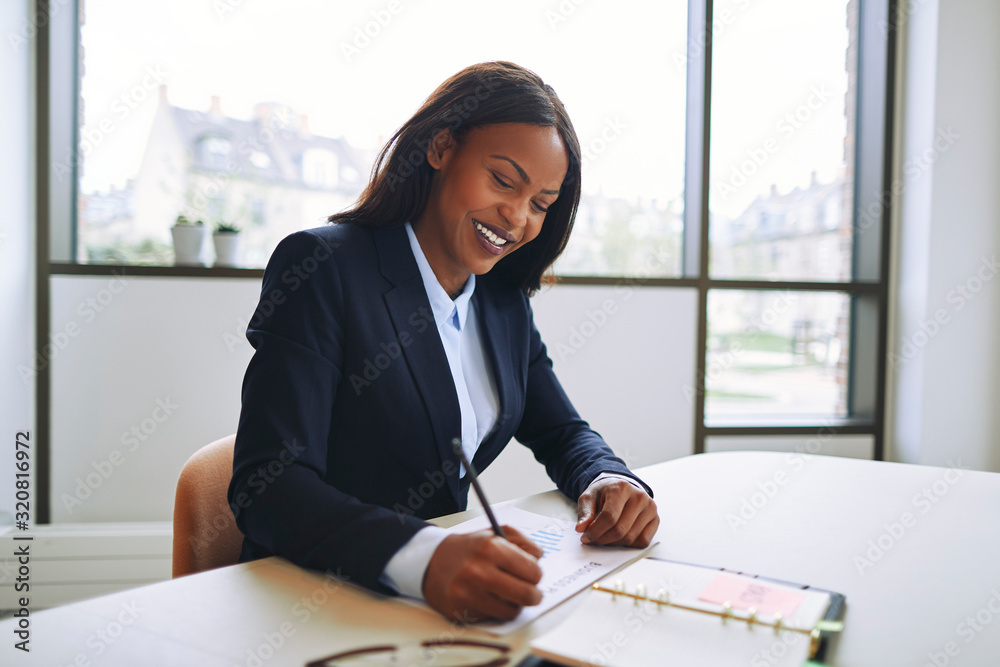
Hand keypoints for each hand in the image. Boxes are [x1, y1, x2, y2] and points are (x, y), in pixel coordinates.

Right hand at [422, 525, 544, 622]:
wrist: (431, 562)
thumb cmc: (468, 549)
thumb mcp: (494, 533)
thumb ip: (522, 541)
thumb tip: (539, 557)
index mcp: (489, 547)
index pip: (532, 571)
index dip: (536, 574)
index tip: (533, 574)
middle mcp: (478, 571)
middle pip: (527, 595)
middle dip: (534, 595)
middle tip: (531, 592)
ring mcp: (469, 594)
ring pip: (512, 611)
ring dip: (515, 604)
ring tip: (507, 593)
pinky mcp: (462, 612)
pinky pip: (494, 618)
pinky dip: (496, 610)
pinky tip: (489, 598)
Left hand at [576, 477, 658, 546]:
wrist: (621, 489)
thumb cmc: (605, 494)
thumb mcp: (589, 497)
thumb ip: (585, 513)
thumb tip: (581, 528)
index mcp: (621, 488)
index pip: (609, 517)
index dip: (595, 531)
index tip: (585, 537)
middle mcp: (639, 497)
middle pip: (620, 530)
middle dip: (603, 539)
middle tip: (593, 540)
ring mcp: (650, 508)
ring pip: (630, 538)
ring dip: (614, 543)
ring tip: (604, 537)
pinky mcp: (655, 519)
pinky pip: (642, 541)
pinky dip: (628, 545)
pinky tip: (619, 537)